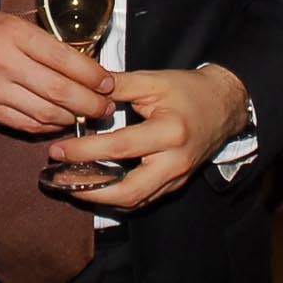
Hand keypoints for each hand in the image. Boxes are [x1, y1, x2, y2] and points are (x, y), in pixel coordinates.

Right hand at [0, 10, 113, 135]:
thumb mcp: (5, 22)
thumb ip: (38, 41)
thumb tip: (78, 61)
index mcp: (13, 34)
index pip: (64, 58)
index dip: (92, 74)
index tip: (108, 82)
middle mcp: (5, 63)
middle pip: (60, 90)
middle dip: (90, 103)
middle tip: (106, 107)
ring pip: (46, 112)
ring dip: (72, 118)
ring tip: (87, 116)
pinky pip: (26, 125)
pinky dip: (48, 126)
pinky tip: (59, 122)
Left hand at [54, 64, 248, 210]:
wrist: (224, 104)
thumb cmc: (189, 90)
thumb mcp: (152, 81)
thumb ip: (115, 86)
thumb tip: (79, 89)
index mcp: (169, 132)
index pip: (119, 148)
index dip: (84, 152)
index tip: (58, 150)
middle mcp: (175, 161)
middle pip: (128, 191)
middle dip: (89, 191)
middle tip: (60, 181)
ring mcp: (177, 177)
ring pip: (135, 201)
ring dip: (100, 198)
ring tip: (71, 185)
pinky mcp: (175, 184)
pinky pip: (143, 199)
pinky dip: (117, 196)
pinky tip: (96, 186)